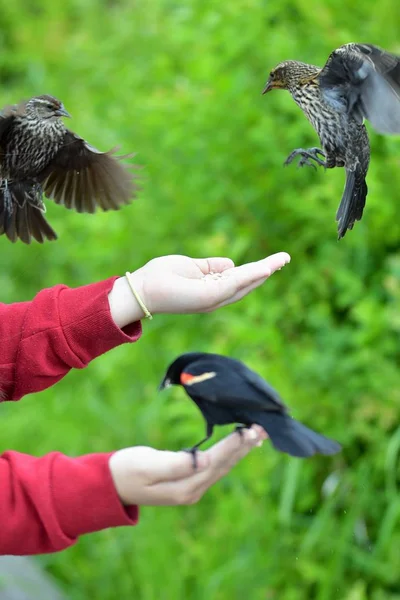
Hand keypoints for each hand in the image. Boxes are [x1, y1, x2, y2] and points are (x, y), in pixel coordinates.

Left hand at [108, 253, 289, 326]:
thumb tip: (231, 263)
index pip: (238, 280)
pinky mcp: (209, 296)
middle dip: (266, 272)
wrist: (142, 289)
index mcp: (211, 290)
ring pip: (244, 283)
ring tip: (281, 260)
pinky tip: (264, 267)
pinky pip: (234, 283)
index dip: (255, 271)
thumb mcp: (191, 267)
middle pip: (246, 283)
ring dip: (264, 271)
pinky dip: (250, 275)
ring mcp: (213, 298)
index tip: (272, 261)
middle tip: (284, 259)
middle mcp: (215, 298)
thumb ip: (211, 266)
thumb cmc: (161, 277)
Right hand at [109, 425, 266, 505]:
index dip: (233, 445)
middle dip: (243, 446)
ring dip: (239, 450)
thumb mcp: (147, 464)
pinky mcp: (187, 483)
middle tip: (261, 428)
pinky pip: (214, 467)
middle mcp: (193, 491)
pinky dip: (227, 453)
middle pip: (224, 466)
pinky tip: (235, 445)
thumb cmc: (126, 470)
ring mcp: (191, 488)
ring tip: (255, 435)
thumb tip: (205, 460)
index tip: (249, 429)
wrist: (111, 485)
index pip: (216, 461)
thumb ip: (175, 464)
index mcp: (184, 487)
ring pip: (222, 467)